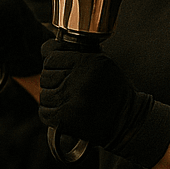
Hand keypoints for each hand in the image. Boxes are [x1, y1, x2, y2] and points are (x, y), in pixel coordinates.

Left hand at [38, 42, 169, 168]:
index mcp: (87, 62)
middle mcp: (77, 79)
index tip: (66, 73)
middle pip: (45, 76)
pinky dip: (51, 113)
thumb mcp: (100, 62)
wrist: (126, 119)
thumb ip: (73, 53)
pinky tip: (66, 112)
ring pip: (44, 95)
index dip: (55, 66)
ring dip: (53, 98)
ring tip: (70, 101)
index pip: (50, 58)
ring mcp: (70, 100)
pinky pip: (44, 112)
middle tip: (71, 89)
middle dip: (54, 82)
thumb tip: (44, 48)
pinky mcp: (64, 119)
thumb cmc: (113, 89)